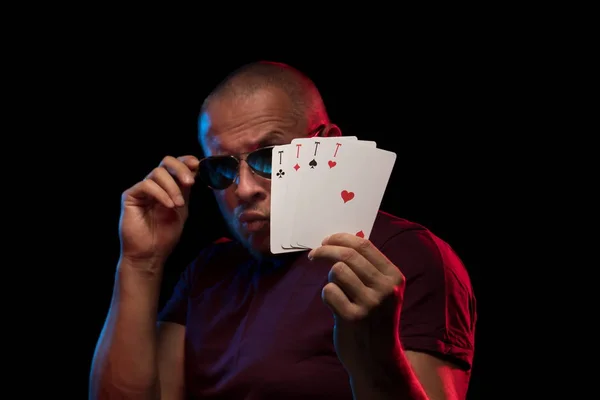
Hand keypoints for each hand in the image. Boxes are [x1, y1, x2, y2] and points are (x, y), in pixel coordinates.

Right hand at [119, 155, 198, 266]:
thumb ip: (186, 191)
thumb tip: (195, 171)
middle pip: (166, 162)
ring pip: (158, 172)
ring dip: (172, 187)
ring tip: (178, 204)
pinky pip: (146, 185)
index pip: (176, 165)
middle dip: (180, 168)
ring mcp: (142, 189)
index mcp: (169, 186)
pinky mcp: (130, 195)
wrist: (151, 253)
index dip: (186, 161)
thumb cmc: (166, 235)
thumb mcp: (182, 209)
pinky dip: (160, 194)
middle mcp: (155, 184)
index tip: (197, 165)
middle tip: (190, 183)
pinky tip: (168, 205)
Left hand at [308, 233, 404, 375]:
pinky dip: (327, 295)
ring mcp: (370, 304)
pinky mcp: (353, 318)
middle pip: (348, 256)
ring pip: (337, 271)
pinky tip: (335, 306)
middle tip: (314, 254)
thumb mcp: (382, 292)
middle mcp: (385, 289)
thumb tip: (345, 239)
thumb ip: (368, 266)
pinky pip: (329, 291)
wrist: (377, 359)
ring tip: (336, 291)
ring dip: (330, 278)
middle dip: (326, 251)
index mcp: (394, 277)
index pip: (364, 245)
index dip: (341, 239)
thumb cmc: (374, 319)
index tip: (326, 240)